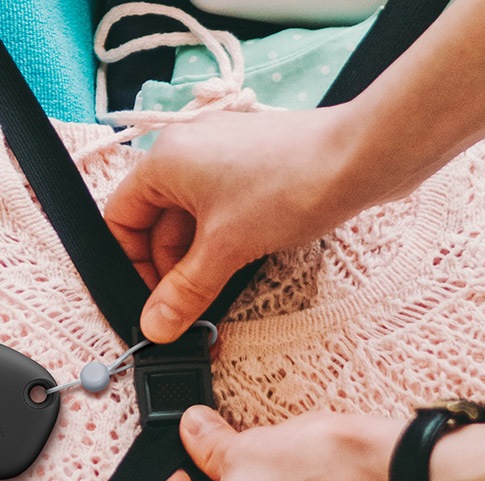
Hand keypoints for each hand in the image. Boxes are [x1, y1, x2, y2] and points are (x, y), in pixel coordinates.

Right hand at [104, 105, 403, 343]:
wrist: (363, 157)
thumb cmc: (291, 183)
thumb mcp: (225, 248)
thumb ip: (184, 292)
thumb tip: (156, 325)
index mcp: (165, 160)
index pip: (121, 218)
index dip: (132, 264)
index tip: (153, 300)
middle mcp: (188, 151)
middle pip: (157, 223)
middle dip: (172, 268)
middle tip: (190, 307)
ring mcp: (223, 156)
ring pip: (192, 220)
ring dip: (201, 259)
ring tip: (221, 289)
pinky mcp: (253, 165)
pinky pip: (222, 209)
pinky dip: (225, 240)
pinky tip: (243, 264)